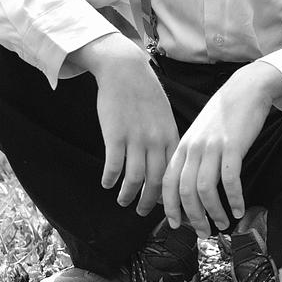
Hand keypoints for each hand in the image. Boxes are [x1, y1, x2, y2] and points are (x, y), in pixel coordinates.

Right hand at [69, 33, 177, 214]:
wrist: (125, 69)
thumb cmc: (144, 92)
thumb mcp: (164, 114)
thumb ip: (167, 138)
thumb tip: (167, 163)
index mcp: (171, 136)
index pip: (175, 174)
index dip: (172, 194)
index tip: (167, 205)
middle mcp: (156, 140)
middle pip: (156, 182)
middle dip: (150, 202)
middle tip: (143, 212)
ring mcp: (136, 139)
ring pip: (135, 179)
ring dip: (128, 195)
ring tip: (123, 201)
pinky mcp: (115, 135)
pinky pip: (114, 166)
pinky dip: (110, 179)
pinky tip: (107, 183)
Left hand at [163, 61, 281, 236]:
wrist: (245, 89)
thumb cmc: (224, 114)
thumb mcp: (200, 134)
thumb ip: (192, 156)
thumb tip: (188, 186)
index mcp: (182, 146)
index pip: (168, 183)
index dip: (170, 207)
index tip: (176, 224)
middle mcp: (193, 148)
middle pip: (185, 192)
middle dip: (193, 217)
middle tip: (203, 232)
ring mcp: (212, 147)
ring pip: (205, 190)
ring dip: (214, 212)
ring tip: (224, 224)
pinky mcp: (232, 146)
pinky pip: (229, 180)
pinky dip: (233, 199)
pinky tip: (239, 208)